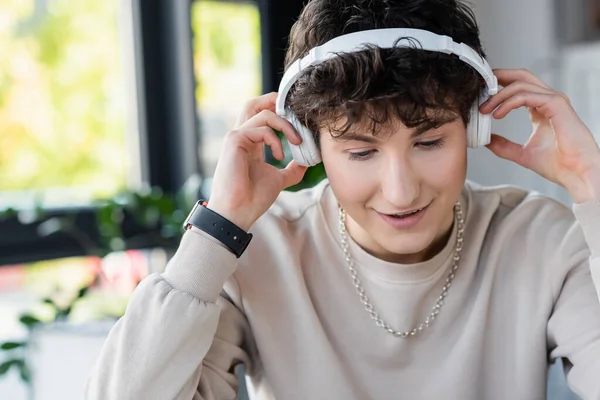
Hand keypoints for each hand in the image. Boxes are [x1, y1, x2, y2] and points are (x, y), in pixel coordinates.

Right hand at [207, 92, 307, 230]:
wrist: (238, 212)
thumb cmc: (253, 198)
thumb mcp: (279, 180)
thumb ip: (291, 169)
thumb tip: (308, 161)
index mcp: (251, 144)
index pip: (263, 117)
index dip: (281, 113)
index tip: (301, 124)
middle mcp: (242, 137)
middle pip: (254, 104)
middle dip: (275, 101)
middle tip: (296, 112)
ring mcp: (236, 136)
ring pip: (264, 113)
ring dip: (286, 125)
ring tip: (297, 143)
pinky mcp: (234, 140)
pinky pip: (261, 129)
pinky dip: (276, 140)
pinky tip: (280, 157)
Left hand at [479, 68, 599, 203]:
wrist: (577, 174)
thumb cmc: (559, 164)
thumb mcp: (522, 153)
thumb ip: (504, 146)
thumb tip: (486, 141)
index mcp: (541, 108)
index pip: (518, 86)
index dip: (498, 87)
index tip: (479, 97)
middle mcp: (548, 100)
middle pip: (520, 76)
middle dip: (497, 78)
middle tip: (478, 88)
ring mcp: (554, 100)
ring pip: (520, 84)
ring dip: (498, 95)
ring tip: (484, 110)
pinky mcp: (557, 105)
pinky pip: (527, 96)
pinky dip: (508, 103)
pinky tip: (497, 114)